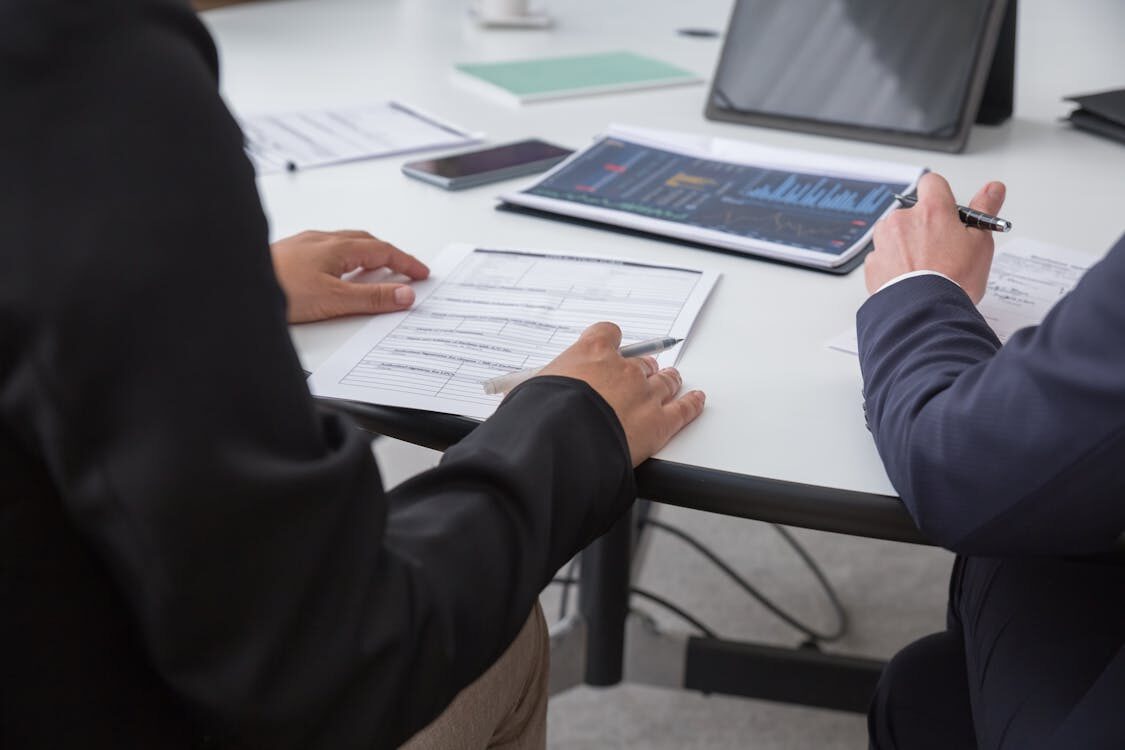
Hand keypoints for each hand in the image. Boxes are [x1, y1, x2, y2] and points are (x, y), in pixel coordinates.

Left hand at [270, 230, 429, 322]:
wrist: (232, 285)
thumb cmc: (277, 288)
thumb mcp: (334, 299)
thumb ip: (372, 298)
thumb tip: (405, 294)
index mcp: (337, 246)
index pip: (383, 250)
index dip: (406, 262)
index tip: (421, 273)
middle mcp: (321, 240)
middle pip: (365, 242)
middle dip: (389, 255)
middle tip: (405, 270)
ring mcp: (303, 246)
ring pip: (344, 245)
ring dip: (365, 255)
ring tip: (375, 271)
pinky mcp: (288, 256)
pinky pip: (326, 252)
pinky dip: (344, 260)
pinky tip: (335, 274)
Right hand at [538, 322, 705, 465]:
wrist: (563, 442)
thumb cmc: (541, 415)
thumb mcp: (530, 391)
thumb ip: (541, 388)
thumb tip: (527, 400)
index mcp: (591, 353)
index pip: (608, 334)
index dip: (611, 342)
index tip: (610, 347)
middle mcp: (623, 368)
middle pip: (641, 361)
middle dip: (642, 368)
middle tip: (641, 373)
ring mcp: (645, 394)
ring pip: (665, 381)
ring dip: (667, 380)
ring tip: (672, 380)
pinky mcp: (660, 423)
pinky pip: (683, 409)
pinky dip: (692, 404)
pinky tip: (696, 400)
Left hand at [864, 173, 1005, 302]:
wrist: (925, 313)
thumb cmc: (955, 279)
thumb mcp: (980, 242)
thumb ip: (985, 210)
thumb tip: (994, 188)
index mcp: (931, 210)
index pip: (932, 183)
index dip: (940, 195)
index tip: (947, 211)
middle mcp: (902, 220)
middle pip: (912, 213)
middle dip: (924, 226)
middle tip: (941, 251)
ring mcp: (883, 241)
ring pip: (894, 234)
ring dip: (906, 245)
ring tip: (924, 269)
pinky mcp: (872, 263)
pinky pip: (883, 257)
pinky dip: (893, 265)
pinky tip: (909, 279)